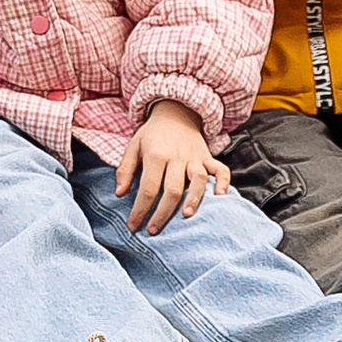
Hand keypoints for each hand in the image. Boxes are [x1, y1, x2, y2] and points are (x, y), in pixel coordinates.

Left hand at [114, 99, 230, 234]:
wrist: (176, 111)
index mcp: (156, 155)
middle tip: (153, 230)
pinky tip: (220, 196)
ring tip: (186, 217)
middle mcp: (177, 157)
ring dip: (193, 199)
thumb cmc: (152, 134)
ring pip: (197, 181)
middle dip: (162, 213)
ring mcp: (195, 157)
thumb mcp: (133, 146)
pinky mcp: (208, 157)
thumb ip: (125, 169)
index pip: (148, 188)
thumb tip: (119, 193)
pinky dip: (222, 182)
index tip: (133, 226)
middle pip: (172, 189)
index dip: (140, 210)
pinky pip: (220, 169)